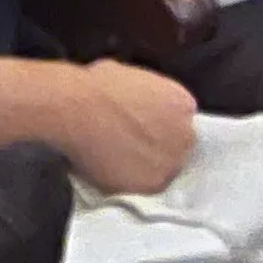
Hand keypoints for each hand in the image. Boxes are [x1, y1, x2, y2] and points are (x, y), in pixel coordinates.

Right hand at [52, 61, 198, 196]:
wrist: (75, 110)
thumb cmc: (96, 85)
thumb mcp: (132, 77)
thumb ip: (148, 96)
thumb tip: (139, 105)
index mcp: (182, 103)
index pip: (180, 119)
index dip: (161, 123)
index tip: (143, 125)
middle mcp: (186, 134)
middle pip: (178, 146)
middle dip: (158, 145)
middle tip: (131, 143)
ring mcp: (172, 162)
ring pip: (163, 169)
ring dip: (145, 166)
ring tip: (119, 159)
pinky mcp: (153, 185)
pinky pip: (144, 186)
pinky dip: (130, 182)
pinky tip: (112, 170)